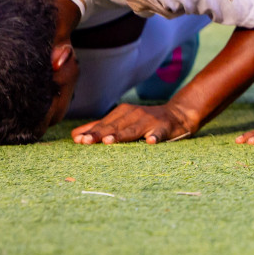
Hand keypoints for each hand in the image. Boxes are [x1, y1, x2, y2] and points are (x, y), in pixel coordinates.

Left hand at [73, 102, 198, 144]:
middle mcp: (135, 114)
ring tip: (109, 141)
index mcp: (123, 112)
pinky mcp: (165, 128)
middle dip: (100, 134)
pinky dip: (155, 137)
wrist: (178, 115)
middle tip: (87, 142)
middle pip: (115, 126)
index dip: (91, 131)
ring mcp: (150, 121)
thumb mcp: (123, 120)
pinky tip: (150, 141)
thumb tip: (75, 136)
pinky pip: (159, 133)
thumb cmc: (146, 121)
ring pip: (134, 129)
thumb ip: (101, 127)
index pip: (104, 122)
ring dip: (121, 134)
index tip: (78, 140)